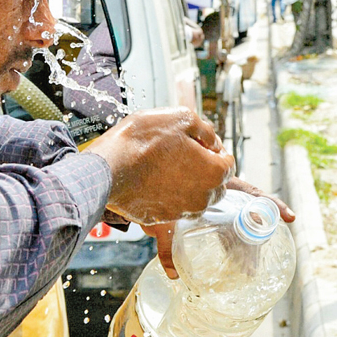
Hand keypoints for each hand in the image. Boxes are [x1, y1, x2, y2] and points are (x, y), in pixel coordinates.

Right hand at [86, 107, 233, 225]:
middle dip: (205, 169)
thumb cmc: (143, 140)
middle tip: (183, 154)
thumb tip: (213, 141)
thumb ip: (206, 130)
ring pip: (194, 197)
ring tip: (166, 166)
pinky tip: (153, 179)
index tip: (200, 144)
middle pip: (214, 184)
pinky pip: (171, 206)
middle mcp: (202, 198)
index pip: (229, 163)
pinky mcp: (160, 218)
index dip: (215, 150)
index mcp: (214, 173)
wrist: (108, 167)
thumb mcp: (180, 118)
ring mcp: (181, 211)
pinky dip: (167, 195)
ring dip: (187, 184)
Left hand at [143, 178, 294, 279]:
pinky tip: (237, 264)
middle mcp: (218, 196)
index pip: (250, 194)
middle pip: (246, 217)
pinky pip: (224, 232)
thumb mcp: (161, 221)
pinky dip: (231, 247)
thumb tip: (172, 273)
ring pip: (236, 226)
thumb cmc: (150, 193)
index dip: (271, 205)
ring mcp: (213, 207)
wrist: (134, 189)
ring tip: (247, 270)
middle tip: (253, 266)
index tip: (289, 217)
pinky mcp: (204, 217)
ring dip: (244, 248)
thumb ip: (166, 246)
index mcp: (216, 185)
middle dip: (255, 241)